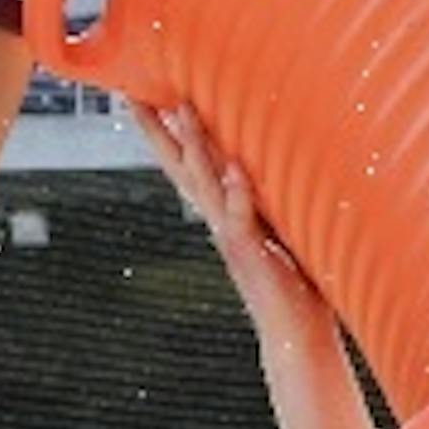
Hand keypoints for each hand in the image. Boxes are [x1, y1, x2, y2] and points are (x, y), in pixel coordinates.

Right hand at [131, 101, 333, 328]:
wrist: (293, 333)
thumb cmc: (295, 286)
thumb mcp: (282, 233)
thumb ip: (274, 205)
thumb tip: (283, 171)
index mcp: (225, 215)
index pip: (191, 167)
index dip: (169, 135)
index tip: (146, 100)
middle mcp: (220, 223)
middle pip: (183, 168)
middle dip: (159, 132)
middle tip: (134, 95)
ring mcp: (232, 237)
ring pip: (206, 184)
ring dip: (194, 147)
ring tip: (182, 109)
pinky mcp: (251, 254)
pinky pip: (242, 218)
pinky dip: (237, 194)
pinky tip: (233, 168)